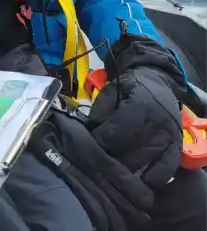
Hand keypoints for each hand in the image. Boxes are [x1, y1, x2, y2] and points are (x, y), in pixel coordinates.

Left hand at [88, 66, 183, 188]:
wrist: (157, 83)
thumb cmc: (129, 87)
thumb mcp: (110, 91)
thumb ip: (99, 111)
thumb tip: (89, 133)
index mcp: (140, 103)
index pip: (118, 129)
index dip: (101, 140)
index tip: (88, 146)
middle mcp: (158, 121)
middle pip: (132, 148)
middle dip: (112, 157)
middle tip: (97, 162)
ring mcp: (170, 135)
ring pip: (147, 160)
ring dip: (128, 169)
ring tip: (112, 173)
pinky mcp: (177, 146)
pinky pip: (167, 168)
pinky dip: (153, 177)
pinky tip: (139, 181)